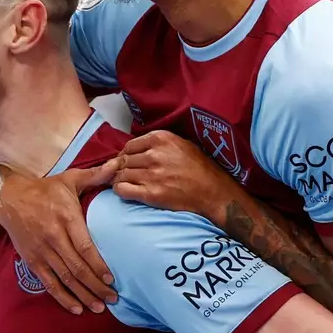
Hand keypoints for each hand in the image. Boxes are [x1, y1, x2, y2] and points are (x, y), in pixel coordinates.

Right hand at [0, 164, 118, 314]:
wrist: (8, 198)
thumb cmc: (44, 190)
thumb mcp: (70, 179)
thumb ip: (96, 175)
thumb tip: (119, 164)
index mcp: (65, 218)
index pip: (84, 247)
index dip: (98, 265)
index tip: (111, 279)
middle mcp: (53, 237)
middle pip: (77, 268)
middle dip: (96, 286)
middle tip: (113, 299)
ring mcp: (41, 251)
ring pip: (65, 278)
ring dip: (83, 295)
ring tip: (99, 307)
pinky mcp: (32, 260)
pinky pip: (49, 283)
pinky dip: (62, 297)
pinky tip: (76, 308)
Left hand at [112, 131, 234, 222]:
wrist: (213, 192)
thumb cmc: (201, 168)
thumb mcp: (182, 144)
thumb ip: (160, 143)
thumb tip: (138, 149)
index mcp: (161, 139)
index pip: (129, 146)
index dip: (125, 155)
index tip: (128, 161)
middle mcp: (154, 155)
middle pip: (124, 160)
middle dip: (122, 168)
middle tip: (125, 174)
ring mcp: (151, 175)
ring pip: (121, 174)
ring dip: (120, 179)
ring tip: (127, 183)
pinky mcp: (150, 194)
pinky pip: (122, 190)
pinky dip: (119, 190)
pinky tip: (126, 191)